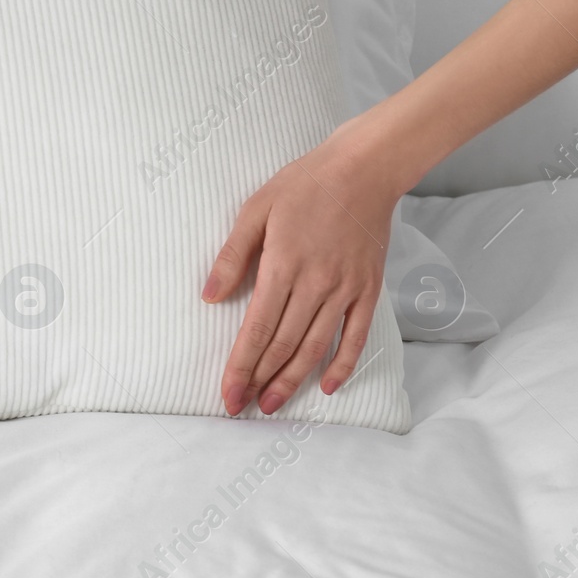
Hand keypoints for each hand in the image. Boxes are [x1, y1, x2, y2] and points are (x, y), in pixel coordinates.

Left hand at [202, 123, 403, 417]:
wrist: (363, 170)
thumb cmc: (302, 186)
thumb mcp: (255, 210)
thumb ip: (231, 256)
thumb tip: (208, 296)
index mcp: (283, 265)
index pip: (256, 329)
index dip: (240, 366)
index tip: (227, 393)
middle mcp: (316, 284)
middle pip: (284, 345)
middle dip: (260, 380)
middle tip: (242, 408)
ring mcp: (346, 289)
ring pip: (316, 347)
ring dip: (293, 380)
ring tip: (273, 405)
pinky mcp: (368, 289)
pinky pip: (356, 336)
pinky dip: (343, 364)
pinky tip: (327, 386)